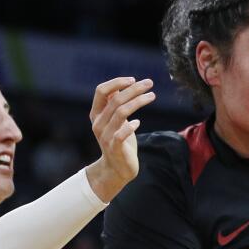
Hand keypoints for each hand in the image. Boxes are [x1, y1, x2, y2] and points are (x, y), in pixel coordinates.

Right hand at [86, 77, 154, 200]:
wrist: (116, 169)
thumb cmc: (118, 141)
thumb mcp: (115, 120)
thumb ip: (115, 105)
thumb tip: (121, 84)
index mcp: (96, 114)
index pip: (101, 91)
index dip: (116, 82)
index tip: (133, 79)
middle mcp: (98, 123)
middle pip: (115, 99)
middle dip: (134, 89)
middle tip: (150, 83)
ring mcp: (105, 136)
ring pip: (121, 112)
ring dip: (138, 101)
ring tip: (152, 96)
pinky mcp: (114, 147)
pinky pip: (122, 133)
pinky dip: (131, 126)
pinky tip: (138, 122)